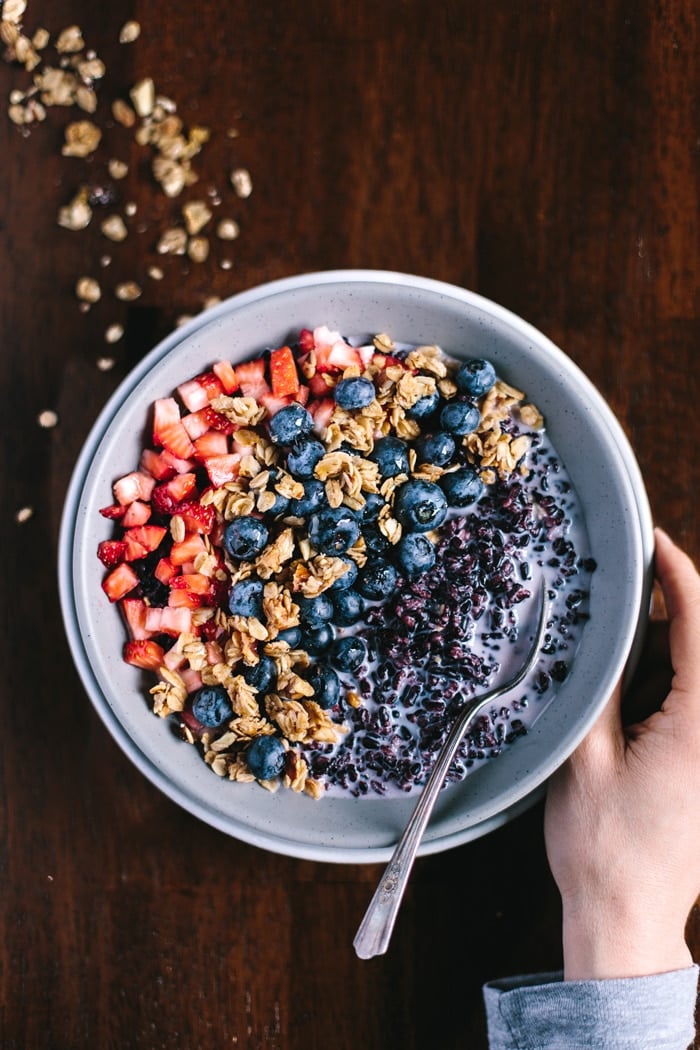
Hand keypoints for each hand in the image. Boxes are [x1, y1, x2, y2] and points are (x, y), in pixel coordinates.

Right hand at [544, 528, 699, 979]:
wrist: (626, 920)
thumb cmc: (602, 849)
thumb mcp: (584, 756)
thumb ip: (600, 686)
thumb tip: (600, 631)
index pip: (699, 629)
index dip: (680, 575)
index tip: (655, 540)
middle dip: (666, 615)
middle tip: (619, 605)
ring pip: (696, 676)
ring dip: (663, 656)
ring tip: (616, 672)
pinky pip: (693, 706)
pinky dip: (666, 688)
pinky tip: (630, 707)